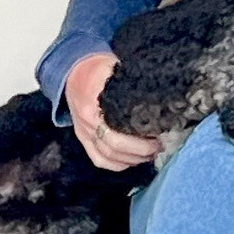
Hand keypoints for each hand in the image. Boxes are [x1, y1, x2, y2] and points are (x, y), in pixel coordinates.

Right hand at [64, 52, 162, 171]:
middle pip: (114, 146)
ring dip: (132, 159)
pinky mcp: (82, 138)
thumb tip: (159, 96)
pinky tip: (132, 161)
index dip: (140, 138)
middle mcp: (88, 120)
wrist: (73, 71)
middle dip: (140, 150)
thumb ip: (132, 83)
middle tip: (158, 146)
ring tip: (150, 154)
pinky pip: (99, 159)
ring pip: (108, 156)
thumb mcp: (115, 68)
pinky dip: (117, 164)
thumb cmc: (99, 68)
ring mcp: (83, 132)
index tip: (158, 134)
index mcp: (95, 101)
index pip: (118, 128)